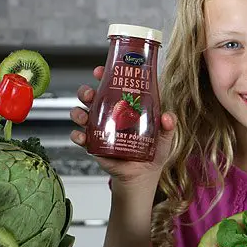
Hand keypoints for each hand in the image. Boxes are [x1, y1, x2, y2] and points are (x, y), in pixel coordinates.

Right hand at [69, 65, 176, 182]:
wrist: (143, 175)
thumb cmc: (153, 152)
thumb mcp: (164, 136)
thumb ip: (168, 126)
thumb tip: (168, 117)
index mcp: (125, 107)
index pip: (113, 86)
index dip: (104, 76)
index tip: (100, 71)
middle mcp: (110, 115)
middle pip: (92, 98)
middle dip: (86, 92)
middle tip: (90, 94)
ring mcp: (100, 129)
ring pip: (81, 114)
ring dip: (78, 112)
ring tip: (83, 115)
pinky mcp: (94, 145)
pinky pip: (80, 137)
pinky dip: (77, 135)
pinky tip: (82, 136)